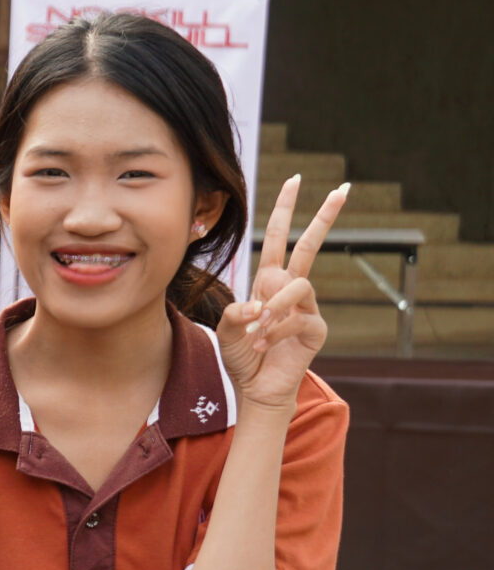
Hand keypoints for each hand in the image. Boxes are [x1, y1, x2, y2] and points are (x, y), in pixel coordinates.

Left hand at [221, 174, 344, 412]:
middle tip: (342, 188)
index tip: (293, 180)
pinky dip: (274, 333)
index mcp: (268, 282)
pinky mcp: (316, 329)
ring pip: (298, 286)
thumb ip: (235, 315)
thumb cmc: (242, 357)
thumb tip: (258, 306)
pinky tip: (262, 346)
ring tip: (257, 334)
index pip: (277, 239)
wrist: (255, 389)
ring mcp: (307, 308)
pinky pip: (297, 319)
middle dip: (324, 217)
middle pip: (310, 246)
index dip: (284, 210)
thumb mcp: (227, 331)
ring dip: (273, 309)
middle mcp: (290, 290)